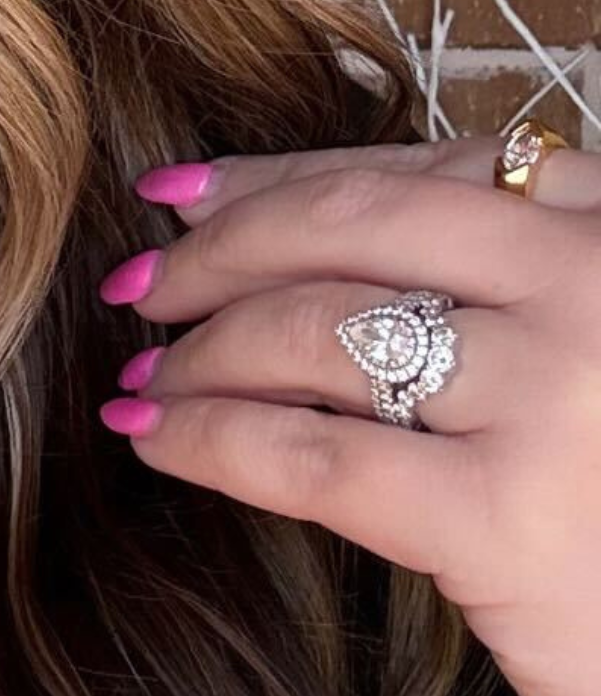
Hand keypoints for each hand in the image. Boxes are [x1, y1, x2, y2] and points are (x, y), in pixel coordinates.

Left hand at [94, 132, 600, 695]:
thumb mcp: (593, 338)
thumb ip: (493, 277)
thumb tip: (293, 231)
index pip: (408, 175)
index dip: (278, 178)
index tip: (186, 191)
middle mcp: (586, 284)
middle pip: (345, 227)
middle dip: (216, 249)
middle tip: (139, 283)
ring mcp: (553, 394)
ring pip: (311, 333)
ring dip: (200, 351)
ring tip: (146, 376)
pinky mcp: (509, 520)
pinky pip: (310, 457)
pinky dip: (209, 440)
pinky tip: (154, 440)